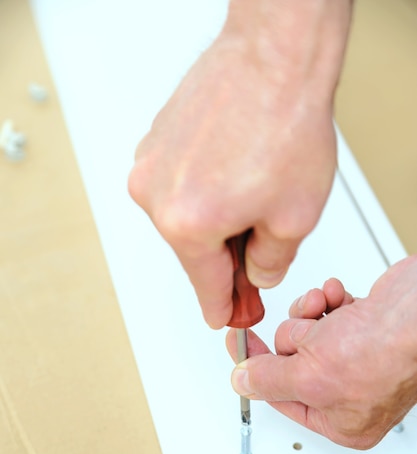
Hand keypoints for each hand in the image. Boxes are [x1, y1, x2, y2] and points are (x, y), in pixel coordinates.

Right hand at [128, 2, 351, 327]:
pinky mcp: (154, 142)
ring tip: (255, 188)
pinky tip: (237, 170)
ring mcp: (151, 165)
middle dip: (228, 256)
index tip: (226, 317)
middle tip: (259, 253)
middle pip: (195, 250)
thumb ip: (270, 263)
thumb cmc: (285, 122)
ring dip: (218, 217)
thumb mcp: (295, 217)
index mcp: (187, 224)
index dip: (223, 307)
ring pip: (187, 216)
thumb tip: (255, 275)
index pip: (205, 286)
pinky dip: (207, 188)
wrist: (273, 55)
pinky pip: (181, 184)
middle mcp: (156, 196)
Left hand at [227, 256, 416, 448]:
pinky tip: (336, 298)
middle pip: (292, 362)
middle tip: (310, 336)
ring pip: (306, 334)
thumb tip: (243, 383)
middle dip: (295, 339)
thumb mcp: (308, 376)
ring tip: (326, 316)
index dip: (256, 370)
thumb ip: (269, 380)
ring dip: (309, 318)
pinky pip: (325, 314)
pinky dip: (326, 302)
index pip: (282, 397)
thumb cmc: (384, 351)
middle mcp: (350, 393)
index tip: (238, 347)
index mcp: (341, 421)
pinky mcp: (362, 328)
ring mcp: (357, 358)